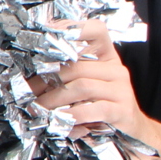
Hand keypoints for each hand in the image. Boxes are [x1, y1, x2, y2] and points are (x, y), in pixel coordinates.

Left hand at [32, 19, 157, 147]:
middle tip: (27, 93)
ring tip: (37, 108)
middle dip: (46, 80)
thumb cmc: (103, 106)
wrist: (133, 131)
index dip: (73, 27)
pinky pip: (92, 109)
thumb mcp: (88, 87)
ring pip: (80, 87)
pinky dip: (70, 115)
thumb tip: (30, 76)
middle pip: (76, 66)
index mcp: (107, 58)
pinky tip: (58, 120)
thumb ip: (69, 76)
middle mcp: (116, 70)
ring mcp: (122, 89)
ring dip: (53, 99)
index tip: (48, 32)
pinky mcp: (122, 110)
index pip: (96, 31)